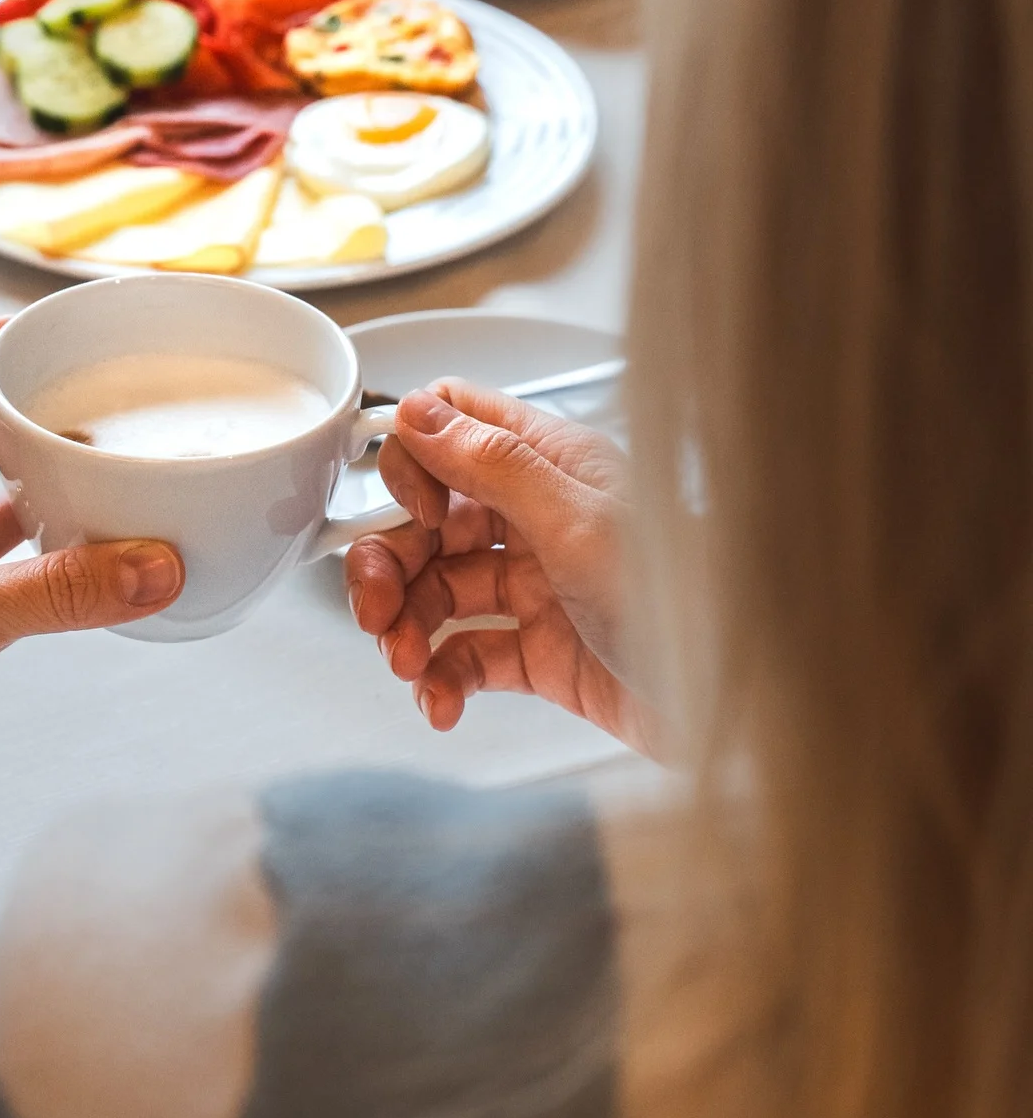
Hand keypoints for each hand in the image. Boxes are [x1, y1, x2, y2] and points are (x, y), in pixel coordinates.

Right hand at [344, 381, 654, 752]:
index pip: (454, 428)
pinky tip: (440, 700)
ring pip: (440, 590)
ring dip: (408, 626)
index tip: (414, 511)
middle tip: (376, 609)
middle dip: (391, 563)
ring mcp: (539, 585)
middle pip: (432, 521)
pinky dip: (442, 677)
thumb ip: (493, 463)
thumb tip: (418, 411)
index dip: (415, 463)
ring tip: (406, 663)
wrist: (741, 706)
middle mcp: (540, 516)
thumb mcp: (579, 520)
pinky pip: (467, 654)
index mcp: (552, 464)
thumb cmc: (687, 599)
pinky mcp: (542, 652)